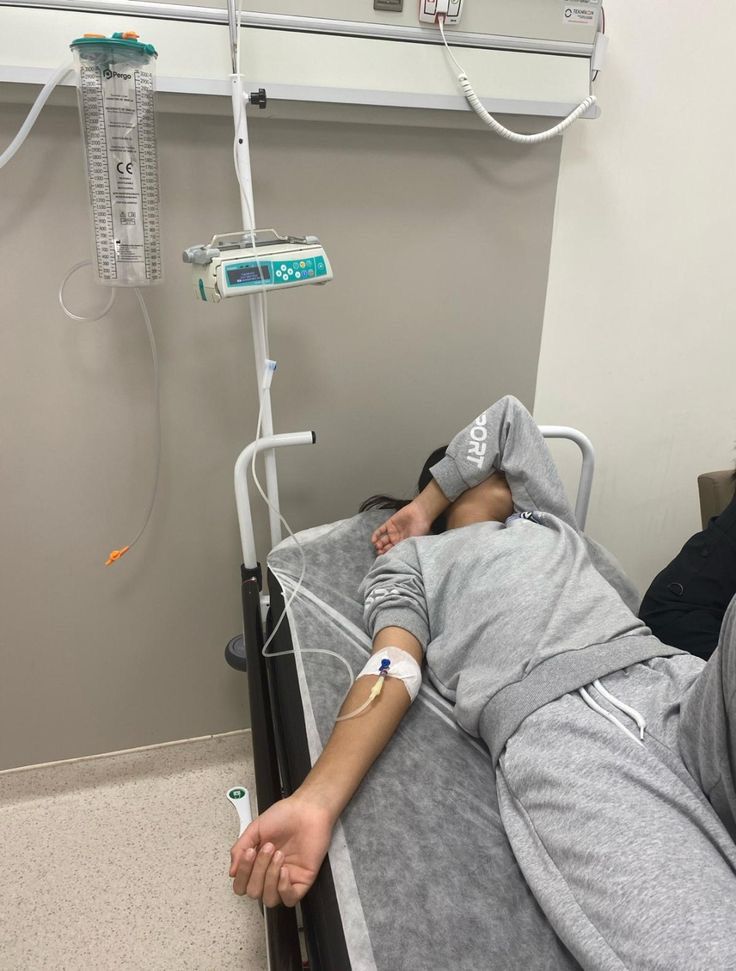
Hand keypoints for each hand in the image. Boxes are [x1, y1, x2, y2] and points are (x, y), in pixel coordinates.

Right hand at [229, 792, 334, 906]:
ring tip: (278, 855)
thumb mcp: (255, 829)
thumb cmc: (286, 815)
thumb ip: (239, 848)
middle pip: (254, 892)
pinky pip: (290, 900)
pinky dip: (284, 888)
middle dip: (258, 870)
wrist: (307, 809)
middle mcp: (270, 874)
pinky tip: (285, 870)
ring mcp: (286, 879)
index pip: (242, 885)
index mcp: (258, 864)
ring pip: (270, 899)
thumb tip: (232, 871)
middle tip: (268, 848)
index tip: (249, 852)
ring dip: (270, 877)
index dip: (242, 874)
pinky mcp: (302, 881)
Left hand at [371, 500, 432, 554]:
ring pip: (383, 540)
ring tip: (377, 546)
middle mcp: (397, 539)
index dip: (389, 555)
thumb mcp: (415, 540)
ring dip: (379, 544)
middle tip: (379, 553)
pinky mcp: (389, 524)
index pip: (394, 552)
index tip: (385, 559)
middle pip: (387, 547)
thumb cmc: (421, 528)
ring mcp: (393, 531)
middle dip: (383, 551)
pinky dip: (376, 535)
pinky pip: (380, 530)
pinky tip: (373, 540)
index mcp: (404, 544)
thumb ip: (406, 547)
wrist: (420, 513)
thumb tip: (399, 557)